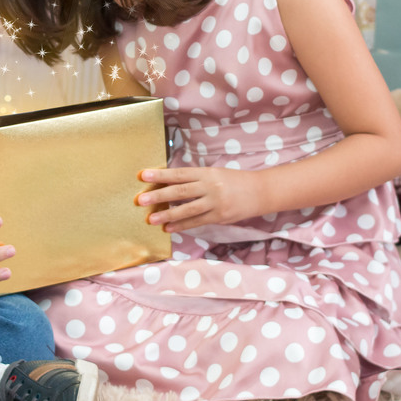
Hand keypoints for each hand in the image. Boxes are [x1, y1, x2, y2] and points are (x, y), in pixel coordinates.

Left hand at [136, 167, 261, 232]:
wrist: (260, 191)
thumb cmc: (234, 181)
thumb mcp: (214, 173)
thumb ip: (195, 179)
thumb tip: (170, 183)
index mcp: (207, 172)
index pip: (179, 173)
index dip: (160, 175)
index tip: (143, 175)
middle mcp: (210, 187)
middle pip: (180, 191)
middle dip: (159, 196)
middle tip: (140, 200)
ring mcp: (215, 203)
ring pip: (187, 210)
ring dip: (167, 215)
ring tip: (150, 219)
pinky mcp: (220, 217)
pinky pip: (197, 222)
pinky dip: (182, 225)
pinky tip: (168, 228)